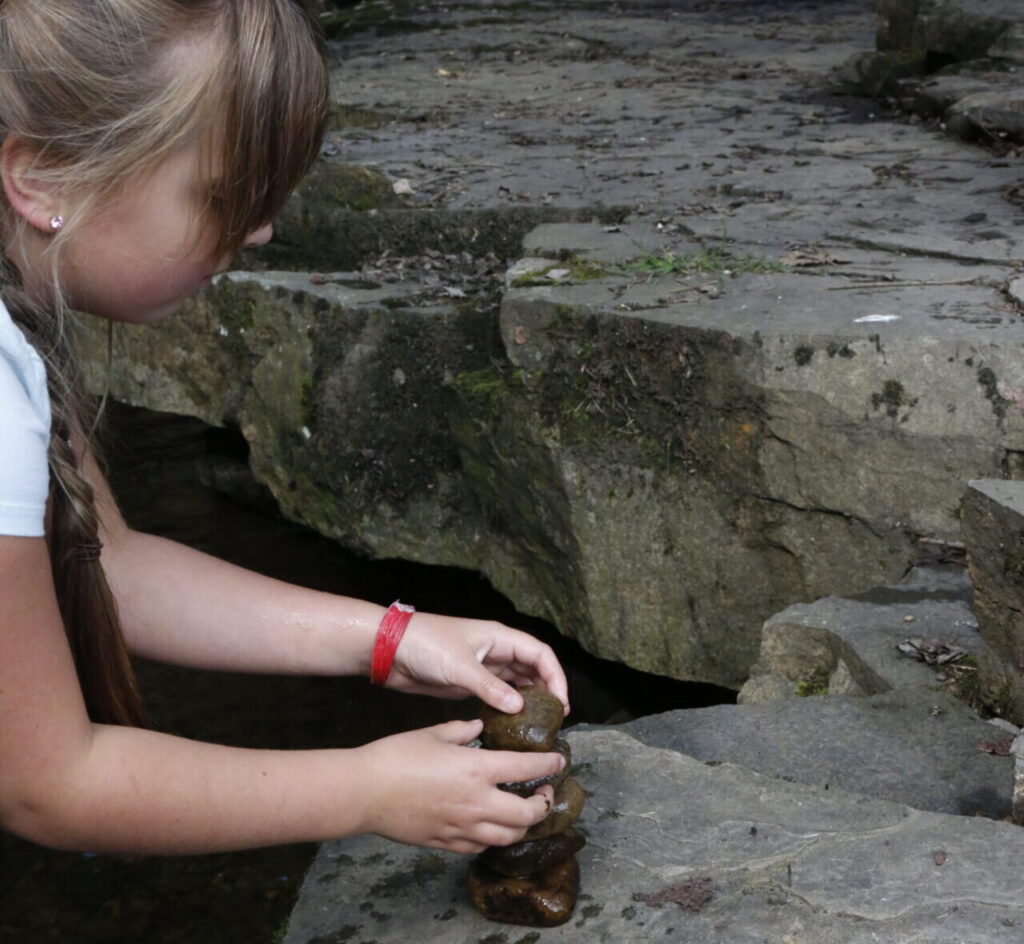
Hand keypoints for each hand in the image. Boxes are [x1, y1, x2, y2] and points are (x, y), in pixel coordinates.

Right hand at [355, 720, 563, 852]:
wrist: (364, 792)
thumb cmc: (396, 755)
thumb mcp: (434, 733)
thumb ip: (463, 729)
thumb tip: (479, 727)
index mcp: (477, 769)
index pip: (527, 768)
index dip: (550, 763)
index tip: (560, 759)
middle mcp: (477, 802)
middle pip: (528, 814)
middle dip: (545, 804)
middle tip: (546, 791)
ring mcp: (463, 827)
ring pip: (509, 837)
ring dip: (523, 825)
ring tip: (524, 812)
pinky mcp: (447, 843)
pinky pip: (481, 846)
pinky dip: (494, 838)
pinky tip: (491, 826)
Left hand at [384, 612, 568, 714]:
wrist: (390, 651)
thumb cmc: (426, 646)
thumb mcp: (460, 667)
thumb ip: (491, 688)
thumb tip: (520, 707)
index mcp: (499, 637)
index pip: (540, 653)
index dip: (556, 676)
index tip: (561, 702)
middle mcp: (496, 650)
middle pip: (533, 668)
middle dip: (547, 690)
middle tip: (555, 718)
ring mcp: (483, 667)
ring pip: (517, 683)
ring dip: (530, 700)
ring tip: (539, 723)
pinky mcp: (470, 682)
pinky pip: (498, 694)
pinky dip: (508, 707)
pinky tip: (513, 723)